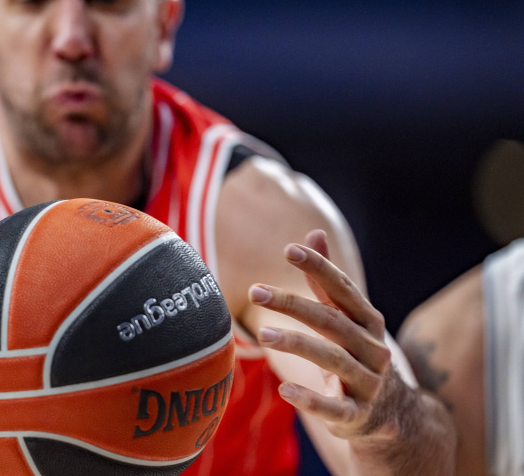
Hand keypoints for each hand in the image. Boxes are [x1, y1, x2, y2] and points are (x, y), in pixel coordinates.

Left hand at [248, 230, 395, 438]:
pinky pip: (335, 408)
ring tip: (263, 334)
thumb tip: (314, 233)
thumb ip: (327, 281)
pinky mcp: (356, 415)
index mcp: (368, 321)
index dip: (318, 267)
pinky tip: (285, 392)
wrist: (393, 415)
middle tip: (256, 291)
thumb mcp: (348, 318)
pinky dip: (311, 400)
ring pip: (332, 360)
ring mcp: (367, 382)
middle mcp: (372, 348)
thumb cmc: (357, 355)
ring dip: (297, 344)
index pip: (342, 289)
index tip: (288, 249)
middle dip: (293, 304)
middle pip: (331, 321)